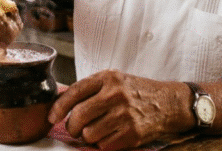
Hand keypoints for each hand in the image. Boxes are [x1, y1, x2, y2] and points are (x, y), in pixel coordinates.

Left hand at [48, 70, 192, 150]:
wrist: (169, 103)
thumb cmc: (137, 92)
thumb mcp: (115, 80)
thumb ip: (91, 89)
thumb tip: (61, 102)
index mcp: (108, 78)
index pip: (75, 92)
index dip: (59, 107)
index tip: (52, 116)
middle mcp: (115, 94)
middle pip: (79, 116)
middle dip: (72, 127)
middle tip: (75, 129)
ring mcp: (124, 114)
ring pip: (89, 134)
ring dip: (88, 137)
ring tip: (96, 131)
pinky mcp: (132, 133)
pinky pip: (104, 145)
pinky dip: (103, 144)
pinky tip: (110, 136)